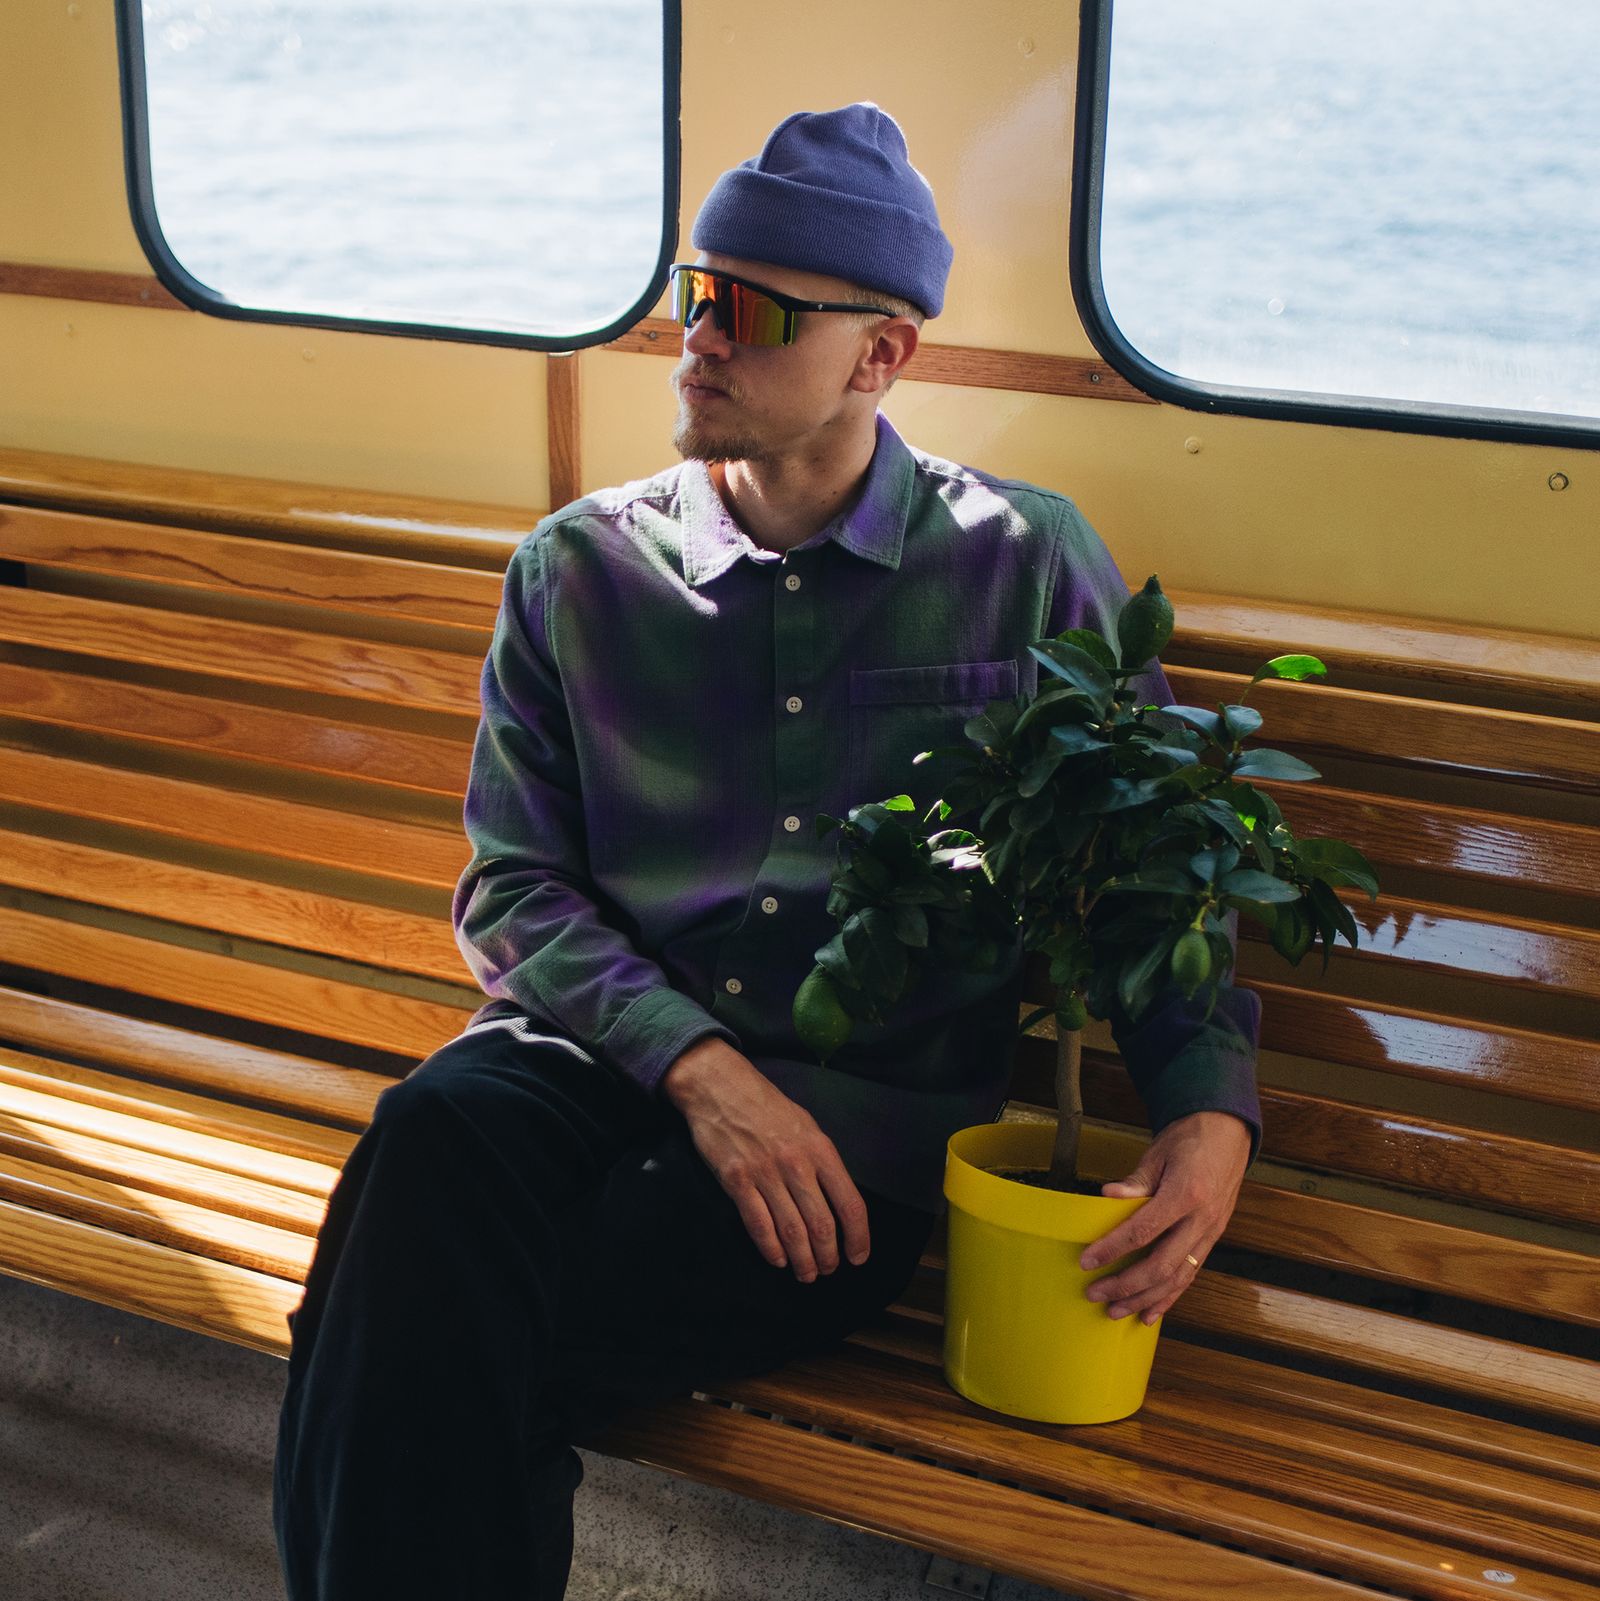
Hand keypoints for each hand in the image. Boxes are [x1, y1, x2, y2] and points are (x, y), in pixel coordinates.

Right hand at [661, 1037, 869, 1281]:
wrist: (720, 1087)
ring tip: (806, 1274)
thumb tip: (836, 1200)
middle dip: (828, 1256)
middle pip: (821, 1225)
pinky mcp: (736, 1181)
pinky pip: (758, 1224)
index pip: (850, 1204)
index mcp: (820, 1149)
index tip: (858, 1257)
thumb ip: (822, 1161)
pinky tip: (777, 1260)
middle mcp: (797, 1164)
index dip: (858, 1237)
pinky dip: (771, 1249)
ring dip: (802, 1260)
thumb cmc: (767, 1107)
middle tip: (827, 1270)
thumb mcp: (806, 1126)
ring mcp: (765, 1173)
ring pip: (791, 1231)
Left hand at [1077, 1111, 1251, 1324]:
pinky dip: (1169, 1298)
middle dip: (1125, 1285)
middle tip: (1094, 1294)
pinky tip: (1149, 1313)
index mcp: (1186, 1194)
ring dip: (1145, 1298)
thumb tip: (1106, 1197)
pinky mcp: (1213, 1238)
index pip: (1143, 1231)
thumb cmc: (1189, 1139)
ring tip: (1115, 1311)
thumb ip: (1135, 1182)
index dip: (1113, 1249)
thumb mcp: (1158, 1153)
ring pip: (1177, 1278)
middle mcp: (1202, 1219)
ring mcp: (1211, 1232)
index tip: (1087, 1262)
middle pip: (1161, 1265)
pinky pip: (1191, 1275)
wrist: (1227, 1133)